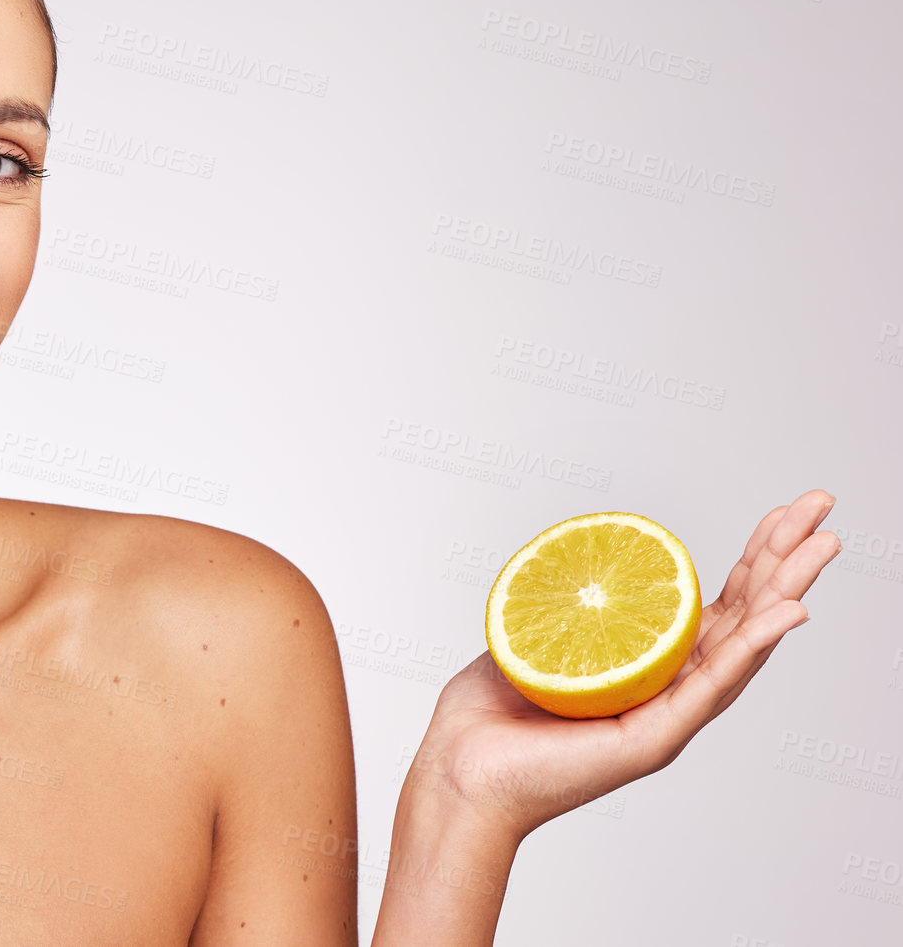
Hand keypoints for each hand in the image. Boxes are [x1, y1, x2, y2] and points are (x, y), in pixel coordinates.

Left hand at [402, 488, 840, 842]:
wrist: (459, 777)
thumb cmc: (487, 717)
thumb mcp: (533, 635)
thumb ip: (567, 603)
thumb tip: (578, 553)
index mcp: (646, 666)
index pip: (714, 604)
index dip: (752, 559)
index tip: (784, 513)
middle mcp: (668, 692)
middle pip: (742, 617)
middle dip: (785, 559)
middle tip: (822, 506)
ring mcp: (666, 718)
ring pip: (741, 648)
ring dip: (785, 594)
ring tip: (821, 548)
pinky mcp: (653, 742)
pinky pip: (708, 689)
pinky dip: (749, 650)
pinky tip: (782, 617)